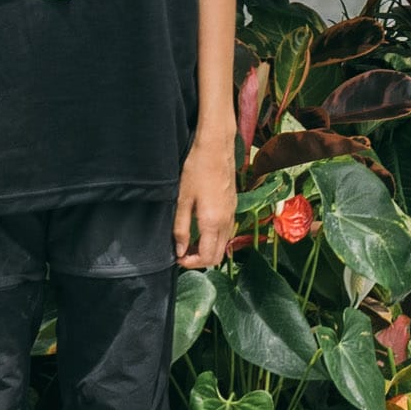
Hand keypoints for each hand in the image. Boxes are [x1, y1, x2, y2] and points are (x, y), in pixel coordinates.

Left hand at [175, 126, 239, 270]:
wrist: (216, 146)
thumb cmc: (197, 168)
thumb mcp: (182, 199)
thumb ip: (181, 228)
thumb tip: (180, 250)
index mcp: (213, 222)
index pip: (208, 257)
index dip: (191, 264)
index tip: (178, 258)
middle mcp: (227, 221)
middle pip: (218, 255)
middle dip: (200, 259)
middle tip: (182, 252)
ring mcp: (232, 213)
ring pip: (224, 244)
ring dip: (208, 248)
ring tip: (189, 241)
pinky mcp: (233, 205)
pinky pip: (227, 231)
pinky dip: (215, 237)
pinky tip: (201, 227)